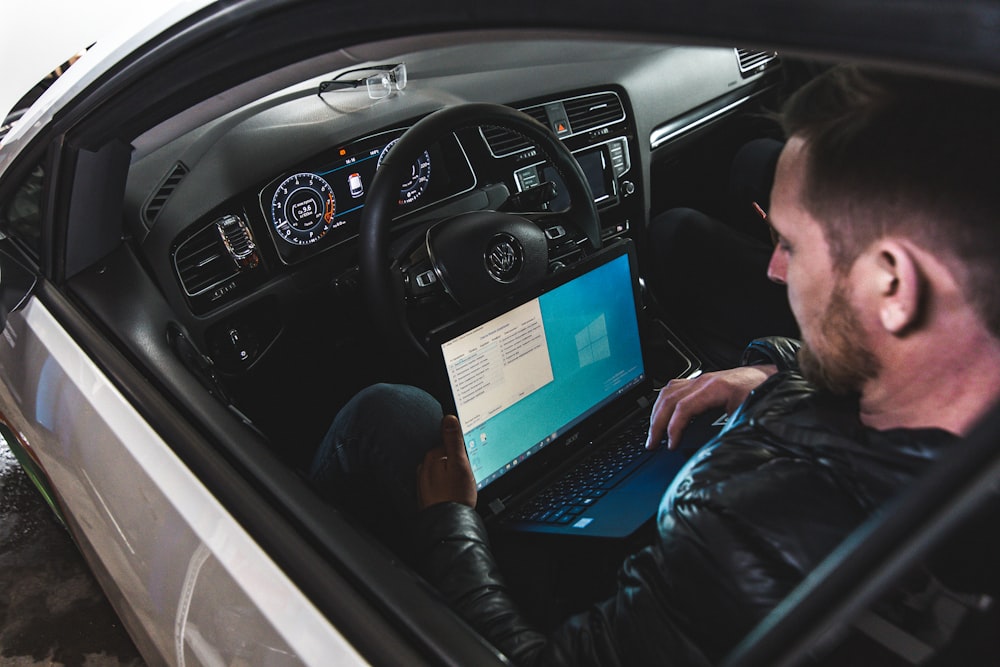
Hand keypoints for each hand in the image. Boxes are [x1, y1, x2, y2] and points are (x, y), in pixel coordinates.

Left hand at [417, 415, 477, 508]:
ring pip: (442, 472)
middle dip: (456, 463)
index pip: (448, 444)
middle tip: (466, 477)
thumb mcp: (459, 464)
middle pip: (445, 457)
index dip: (463, 451)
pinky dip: (447, 487)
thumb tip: (449, 418)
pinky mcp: (427, 495)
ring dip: (451, 476)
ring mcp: (424, 482)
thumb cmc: (455, 496)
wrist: (447, 524)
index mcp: (432, 457)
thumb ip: (453, 440)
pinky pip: (440, 484)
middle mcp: (424, 468)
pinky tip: (454, 494)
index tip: (469, 460)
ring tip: (461, 488)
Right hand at [645, 365, 776, 449]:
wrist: (770, 376)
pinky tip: (661, 412)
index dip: (673, 428)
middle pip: (669, 400)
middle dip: (656, 424)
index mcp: (714, 388)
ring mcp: (699, 379)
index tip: (671, 444)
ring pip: (667, 392)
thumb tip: (711, 448)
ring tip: (653, 432)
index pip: (683, 408)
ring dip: (656, 413)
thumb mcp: (746, 414)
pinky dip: (663, 402)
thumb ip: (728, 429)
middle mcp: (703, 381)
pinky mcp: (700, 381)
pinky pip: (673, 388)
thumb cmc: (762, 392)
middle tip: (652, 443)